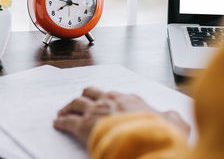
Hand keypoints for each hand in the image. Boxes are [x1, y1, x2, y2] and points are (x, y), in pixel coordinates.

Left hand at [53, 87, 189, 145]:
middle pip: (91, 92)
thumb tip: (174, 117)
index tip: (105, 102)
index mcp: (129, 99)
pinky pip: (68, 122)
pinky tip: (57, 124)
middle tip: (79, 102)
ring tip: (63, 111)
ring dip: (69, 107)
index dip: (108, 99)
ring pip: (76, 103)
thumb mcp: (174, 123)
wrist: (142, 139)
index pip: (115, 95)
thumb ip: (172, 118)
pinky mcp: (84, 126)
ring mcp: (95, 112)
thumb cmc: (156, 132)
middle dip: (85, 97)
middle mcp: (109, 101)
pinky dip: (61, 122)